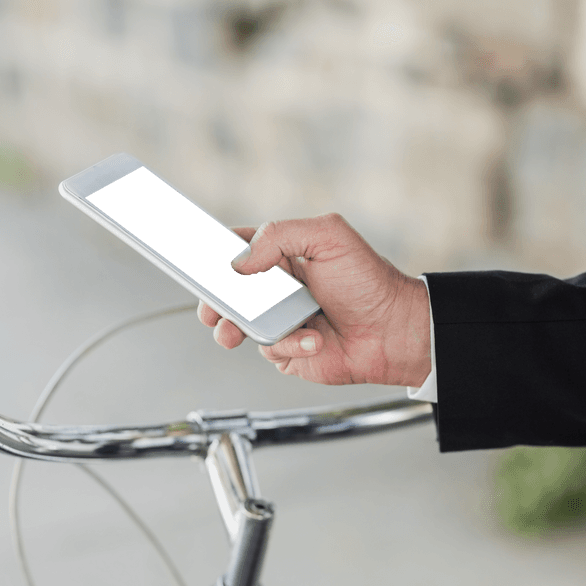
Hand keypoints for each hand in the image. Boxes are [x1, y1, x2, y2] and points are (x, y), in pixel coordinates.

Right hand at [197, 213, 431, 386]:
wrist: (396, 332)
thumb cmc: (371, 282)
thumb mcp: (329, 237)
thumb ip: (280, 236)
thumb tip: (241, 260)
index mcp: (283, 254)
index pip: (236, 248)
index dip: (211, 252)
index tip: (189, 255)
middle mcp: (278, 288)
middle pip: (227, 291)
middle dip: (211, 299)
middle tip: (208, 305)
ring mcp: (281, 320)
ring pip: (238, 324)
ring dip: (234, 327)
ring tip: (234, 330)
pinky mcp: (289, 350)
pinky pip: (270, 349)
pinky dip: (289, 344)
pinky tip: (315, 337)